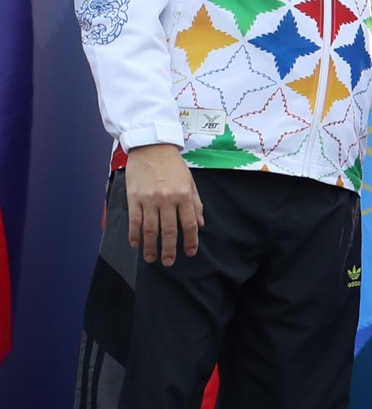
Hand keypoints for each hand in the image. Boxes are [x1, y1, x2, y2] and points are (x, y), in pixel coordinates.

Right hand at [126, 143, 201, 265]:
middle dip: (170, 249)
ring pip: (151, 229)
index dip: (190, 241)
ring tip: (151, 258)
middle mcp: (168, 199)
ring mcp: (149, 199)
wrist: (152, 147)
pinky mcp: (134, 197)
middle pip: (169, 230)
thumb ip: (196, 204)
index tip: (189, 253)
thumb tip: (200, 224)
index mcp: (184, 196)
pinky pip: (134, 220)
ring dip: (151, 246)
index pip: (189, 224)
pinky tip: (136, 244)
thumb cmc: (173, 165)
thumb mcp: (190, 182)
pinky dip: (135, 234)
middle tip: (169, 262)